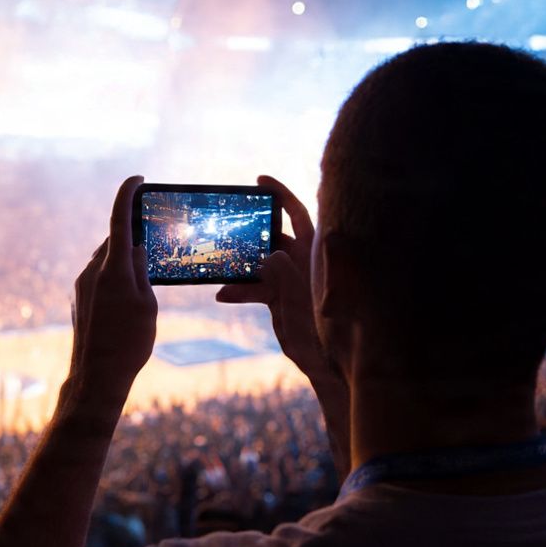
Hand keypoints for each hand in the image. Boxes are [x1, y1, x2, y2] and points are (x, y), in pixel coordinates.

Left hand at [67, 176, 157, 408]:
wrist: (97, 375)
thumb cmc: (130, 342)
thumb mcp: (148, 304)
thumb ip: (142, 271)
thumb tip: (138, 247)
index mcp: (113, 268)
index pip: (119, 218)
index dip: (127, 193)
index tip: (137, 180)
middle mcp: (92, 270)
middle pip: (114, 240)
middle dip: (132, 237)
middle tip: (154, 240)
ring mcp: (82, 284)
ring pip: (105, 260)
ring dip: (123, 261)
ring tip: (143, 281)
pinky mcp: (78, 298)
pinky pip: (97, 276)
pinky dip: (113, 277)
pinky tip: (126, 298)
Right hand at [217, 175, 350, 473]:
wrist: (330, 366)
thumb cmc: (329, 334)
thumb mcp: (307, 305)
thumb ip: (289, 278)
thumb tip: (272, 253)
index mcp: (315, 255)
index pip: (298, 214)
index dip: (280, 194)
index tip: (259, 180)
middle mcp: (303, 262)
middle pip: (271, 235)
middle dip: (247, 232)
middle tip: (223, 226)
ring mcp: (291, 279)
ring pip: (258, 264)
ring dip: (237, 267)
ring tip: (215, 268)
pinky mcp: (280, 297)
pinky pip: (255, 286)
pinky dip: (239, 290)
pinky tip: (222, 296)